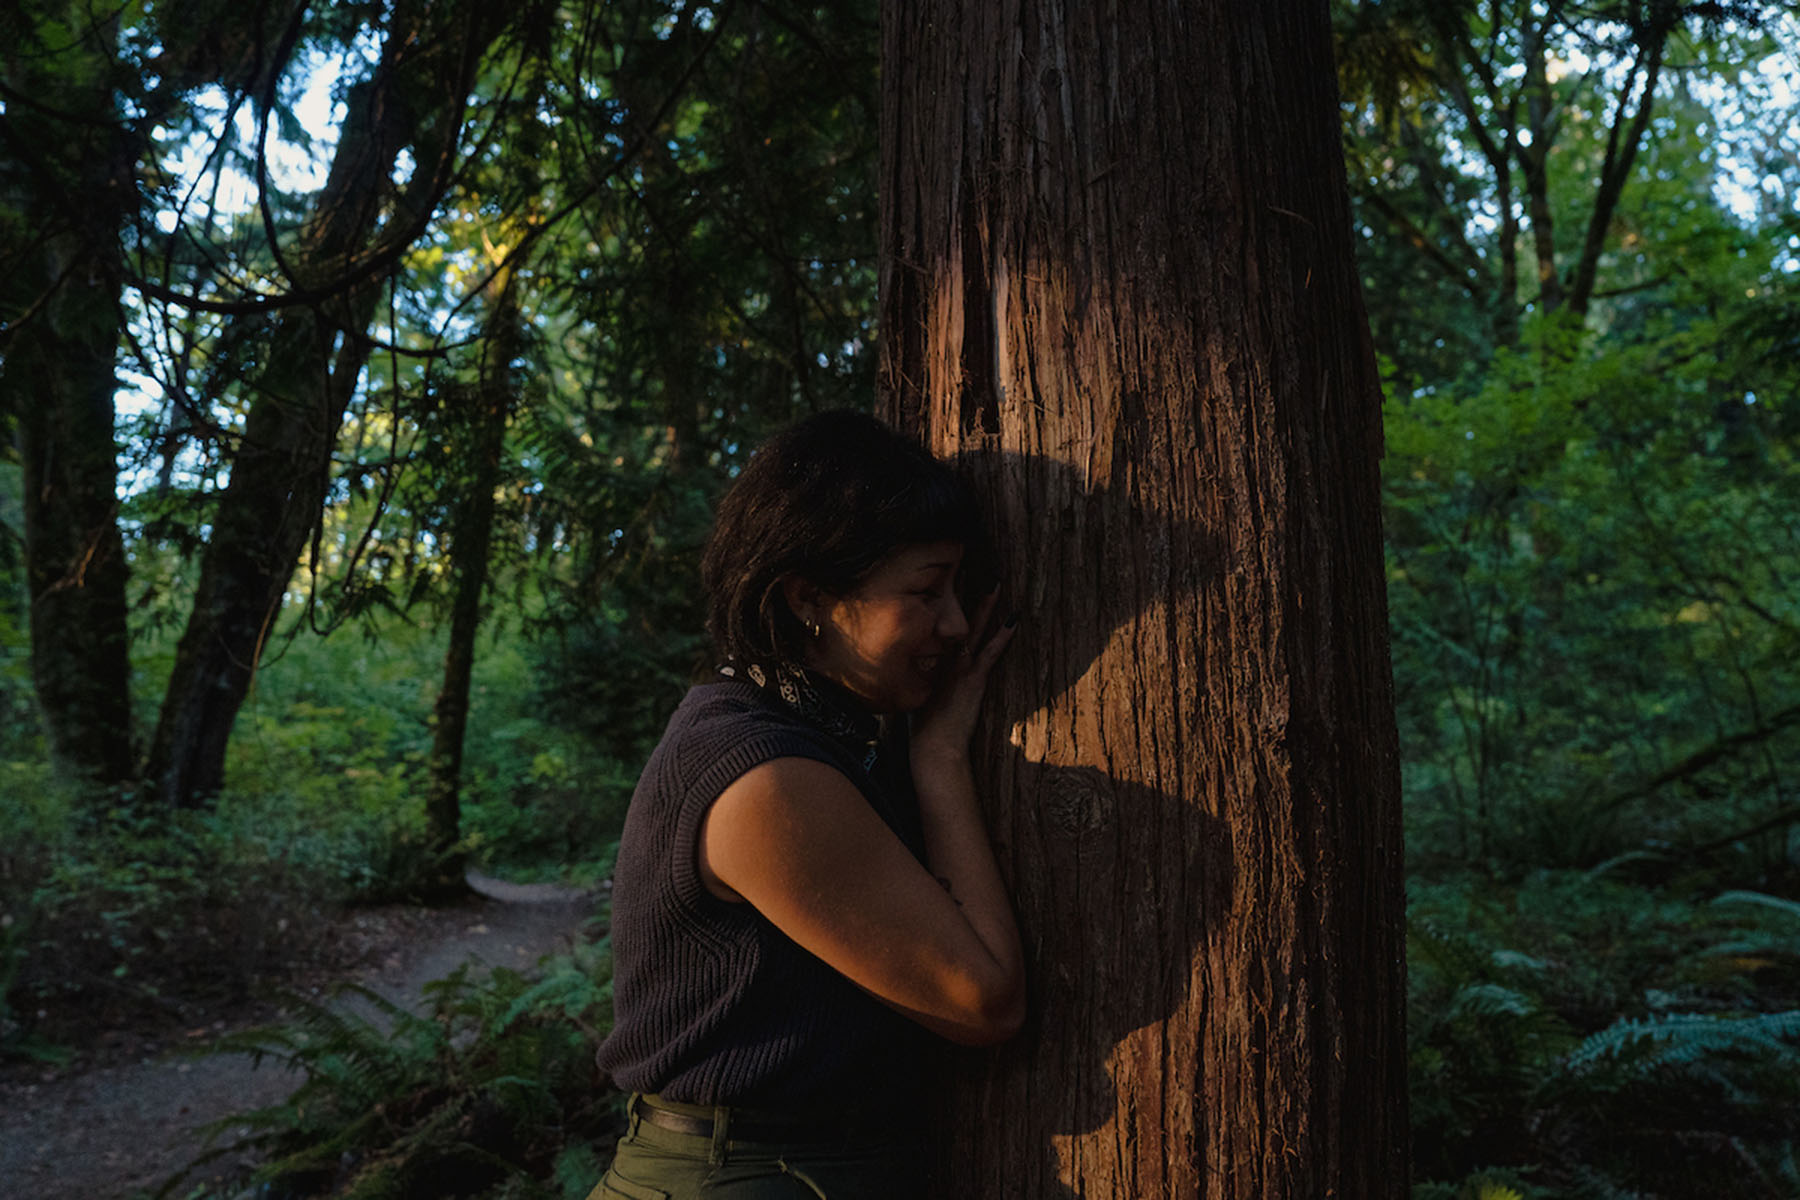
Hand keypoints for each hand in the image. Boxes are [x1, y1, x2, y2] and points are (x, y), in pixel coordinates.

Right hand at [911, 589, 1014, 768]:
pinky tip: (1014, 619)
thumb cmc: (926, 730)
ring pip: (972, 629)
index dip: (940, 603)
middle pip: (951, 618)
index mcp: (926, 662)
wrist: (933, 747)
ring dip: (984, 605)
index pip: (934, 625)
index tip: (944, 582)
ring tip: (995, 583)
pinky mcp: (973, 679)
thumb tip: (924, 674)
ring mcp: (957, 667)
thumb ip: (922, 682)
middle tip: (965, 565)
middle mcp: (940, 659)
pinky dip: (1003, 635)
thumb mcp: (918, 699)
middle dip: (958, 592)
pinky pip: (991, 651)